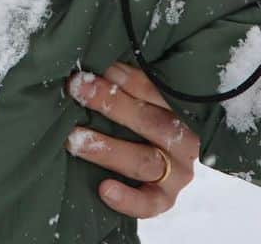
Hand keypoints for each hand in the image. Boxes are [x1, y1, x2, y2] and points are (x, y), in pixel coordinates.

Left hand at [66, 62, 199, 218]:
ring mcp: (177, 171)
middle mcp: (186, 140)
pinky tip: (104, 188)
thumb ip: (127, 79)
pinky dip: (128, 199)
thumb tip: (95, 56)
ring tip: (74, 138)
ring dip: (107, 148)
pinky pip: (149, 204)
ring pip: (143, 161)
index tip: (97, 67)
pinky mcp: (166, 198)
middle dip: (110, 103)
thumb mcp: (144, 93)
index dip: (127, 79)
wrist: (161, 157)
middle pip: (150, 122)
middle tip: (77, 89)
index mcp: (184, 108)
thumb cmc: (141, 111)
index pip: (158, 91)